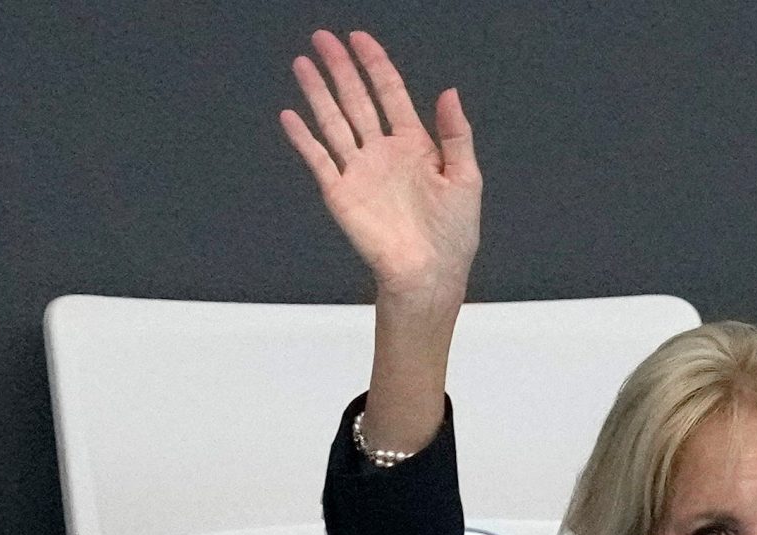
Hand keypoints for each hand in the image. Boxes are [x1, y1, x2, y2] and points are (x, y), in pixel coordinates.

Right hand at [279, 30, 479, 296]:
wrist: (430, 274)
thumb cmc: (452, 234)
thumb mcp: (465, 178)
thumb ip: (456, 134)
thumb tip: (449, 91)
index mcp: (414, 145)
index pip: (390, 94)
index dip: (375, 64)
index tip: (359, 39)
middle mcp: (383, 153)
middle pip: (357, 100)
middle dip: (340, 69)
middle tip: (322, 39)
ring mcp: (360, 171)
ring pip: (334, 122)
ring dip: (318, 93)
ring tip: (303, 64)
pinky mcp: (341, 194)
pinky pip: (319, 160)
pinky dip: (304, 139)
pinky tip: (291, 115)